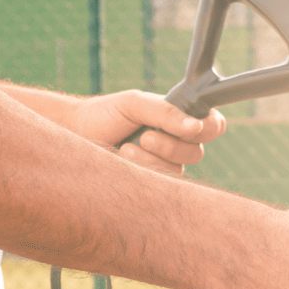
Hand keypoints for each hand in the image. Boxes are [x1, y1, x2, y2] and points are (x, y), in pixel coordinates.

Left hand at [69, 90, 225, 174]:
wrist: (74, 136)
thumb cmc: (105, 115)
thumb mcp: (136, 104)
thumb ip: (166, 112)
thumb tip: (196, 126)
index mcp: (180, 118)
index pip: (214, 125)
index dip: (209, 127)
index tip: (192, 127)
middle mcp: (178, 142)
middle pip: (198, 152)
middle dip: (171, 145)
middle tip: (144, 136)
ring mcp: (166, 164)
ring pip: (179, 169)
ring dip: (153, 158)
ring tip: (126, 148)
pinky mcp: (152, 184)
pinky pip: (162, 183)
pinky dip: (143, 170)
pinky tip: (124, 161)